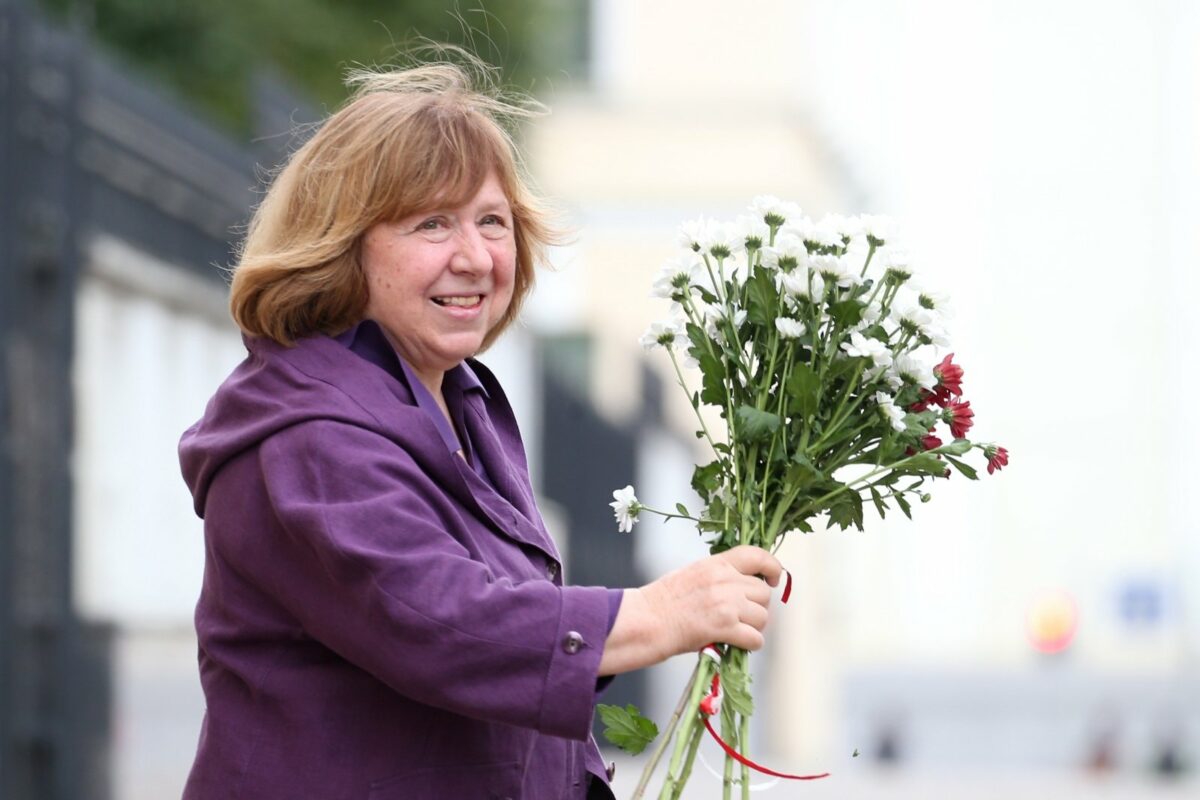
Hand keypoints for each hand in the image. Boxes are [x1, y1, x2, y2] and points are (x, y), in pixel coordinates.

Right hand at [598, 546, 782, 675]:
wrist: (645, 621)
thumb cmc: (662, 602)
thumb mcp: (692, 575)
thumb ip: (718, 577)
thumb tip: (742, 588)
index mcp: (716, 564)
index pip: (756, 555)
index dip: (771, 567)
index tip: (773, 579)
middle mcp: (725, 580)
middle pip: (763, 592)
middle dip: (757, 607)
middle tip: (743, 617)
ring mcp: (726, 603)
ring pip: (763, 617)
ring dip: (755, 627)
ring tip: (738, 632)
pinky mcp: (724, 627)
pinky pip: (755, 638)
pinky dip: (750, 645)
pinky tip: (737, 645)